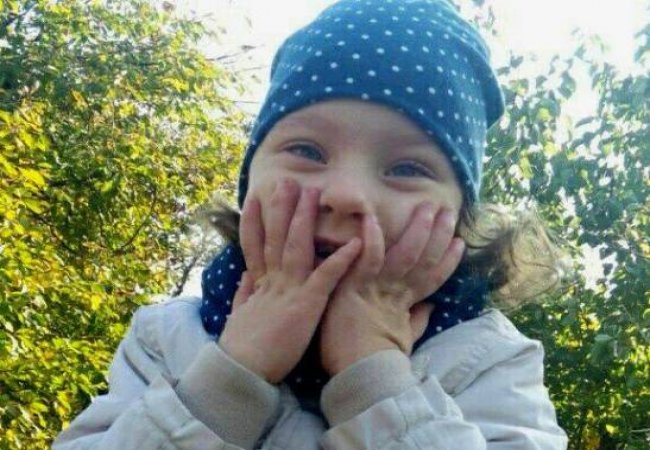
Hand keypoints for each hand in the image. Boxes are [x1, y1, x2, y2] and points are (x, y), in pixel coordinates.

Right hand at [218, 179, 361, 383]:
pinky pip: (326, 276)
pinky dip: (341, 259)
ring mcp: (289, 289)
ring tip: (313, 193)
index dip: (255, 220)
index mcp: (259, 284)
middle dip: (282, 207)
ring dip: (305, 219)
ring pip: (297, 246)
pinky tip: (356, 242)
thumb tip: (246, 276)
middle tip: (288, 181)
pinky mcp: (306, 304)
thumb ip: (245, 294)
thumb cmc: (243, 348)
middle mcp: (272, 280)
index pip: (255, 244)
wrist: (242, 370)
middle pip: (276, 236)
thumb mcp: (240, 316)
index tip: (254, 198)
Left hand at [318, 203, 464, 375]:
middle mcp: (397, 293)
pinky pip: (369, 258)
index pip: (432, 277)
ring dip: (418, 230)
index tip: (460, 242)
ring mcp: (379, 288)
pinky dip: (372, 238)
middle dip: (438, 236)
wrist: (356, 374)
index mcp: (405, 304)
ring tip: (429, 208)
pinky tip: (372, 218)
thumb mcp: (401, 340)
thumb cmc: (371, 359)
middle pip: (425, 260)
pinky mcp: (359, 286)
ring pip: (405, 254)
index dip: (447, 260)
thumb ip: (415, 322)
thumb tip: (429, 309)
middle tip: (449, 211)